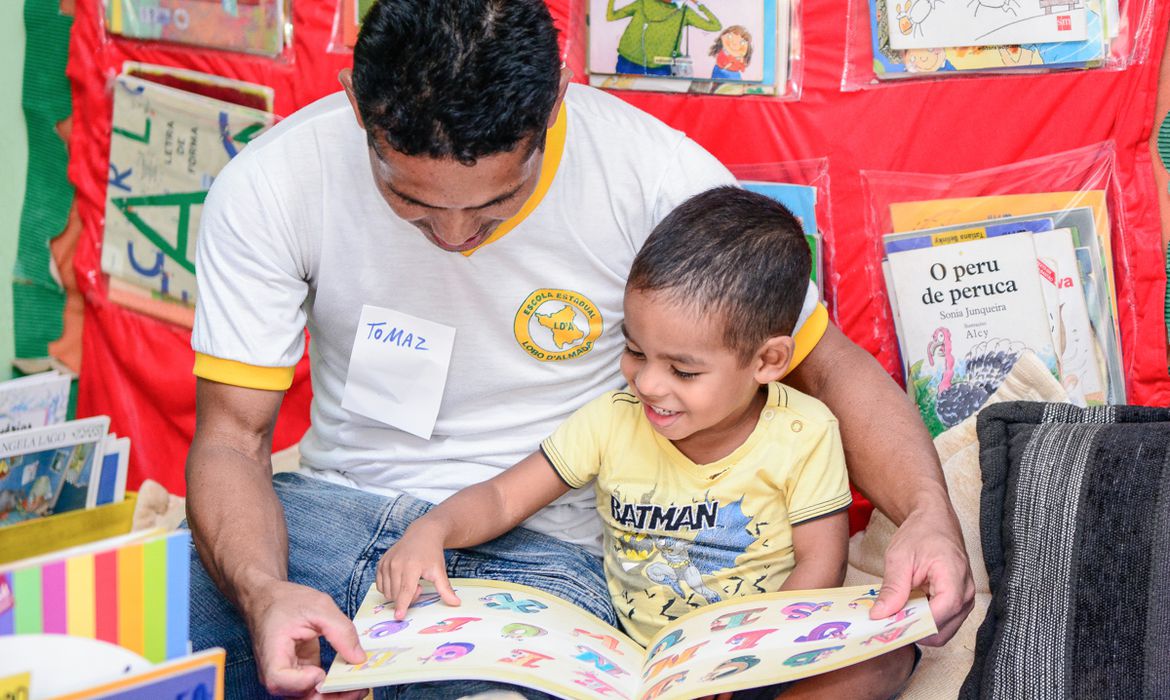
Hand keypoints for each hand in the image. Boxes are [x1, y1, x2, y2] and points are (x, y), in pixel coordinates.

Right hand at [243, 579, 367, 698]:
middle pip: (301, 696)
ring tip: (359, 686)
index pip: (281, 680)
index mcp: (272, 654)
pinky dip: (333, 688)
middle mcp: (276, 672)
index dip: (303, 681)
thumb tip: (358, 658)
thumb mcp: (319, 606)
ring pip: (310, 697)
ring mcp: (288, 677)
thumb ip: (341, 631)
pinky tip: (350, 680)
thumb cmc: (287, 601)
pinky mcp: (300, 674)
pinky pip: (315, 689)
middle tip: (359, 687)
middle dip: (331, 697)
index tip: (321, 671)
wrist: (270, 599)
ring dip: (335, 696)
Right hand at [377, 522, 460, 618]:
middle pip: (396, 594)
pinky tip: (400, 579)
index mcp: (411, 566)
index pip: (406, 590)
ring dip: (398, 594)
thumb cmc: (431, 553)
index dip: (403, 605)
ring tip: (410, 581)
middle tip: (419, 586)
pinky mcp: (381, 563)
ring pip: (387, 592)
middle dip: (407, 598)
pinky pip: (380, 586)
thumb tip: (456, 604)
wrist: (422, 534)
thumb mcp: (439, 571)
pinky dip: (389, 589)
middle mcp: (396, 564)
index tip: (399, 617)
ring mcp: (386, 563)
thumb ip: (445, 589)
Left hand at [869, 505, 974, 645]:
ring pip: (943, 632)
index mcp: (953, 577)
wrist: (934, 521)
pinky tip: (908, 609)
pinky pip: (944, 624)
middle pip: (941, 630)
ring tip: (897, 613)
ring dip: (919, 628)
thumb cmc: (920, 533)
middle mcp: (966, 593)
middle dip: (913, 630)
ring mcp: (966, 600)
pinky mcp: (960, 603)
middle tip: (888, 622)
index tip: (888, 624)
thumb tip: (880, 615)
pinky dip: (924, 622)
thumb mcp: (899, 557)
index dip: (913, 624)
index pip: (938, 615)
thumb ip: (892, 588)